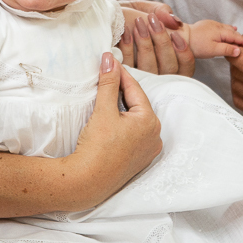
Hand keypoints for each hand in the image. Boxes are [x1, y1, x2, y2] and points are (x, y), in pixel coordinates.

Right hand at [72, 52, 162, 202]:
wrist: (87, 182)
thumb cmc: (97, 148)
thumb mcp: (103, 111)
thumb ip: (108, 83)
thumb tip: (109, 60)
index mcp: (150, 122)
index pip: (135, 89)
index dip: (120, 74)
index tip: (109, 62)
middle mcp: (155, 136)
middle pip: (137, 104)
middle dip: (122, 91)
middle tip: (107, 77)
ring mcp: (148, 149)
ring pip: (136, 119)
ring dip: (123, 108)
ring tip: (107, 97)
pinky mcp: (139, 159)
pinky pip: (134, 134)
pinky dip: (124, 124)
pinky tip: (111, 121)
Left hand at [117, 3, 193, 76]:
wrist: (105, 17)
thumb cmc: (130, 15)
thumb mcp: (148, 9)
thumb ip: (162, 12)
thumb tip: (175, 22)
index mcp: (169, 58)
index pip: (186, 67)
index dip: (184, 54)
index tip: (176, 34)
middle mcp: (157, 73)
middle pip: (169, 69)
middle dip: (162, 43)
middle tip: (152, 21)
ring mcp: (140, 77)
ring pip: (150, 70)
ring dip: (145, 44)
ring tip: (137, 23)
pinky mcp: (121, 76)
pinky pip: (128, 68)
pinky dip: (127, 49)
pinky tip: (124, 33)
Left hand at [182, 20, 242, 59]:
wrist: (182, 37)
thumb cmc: (196, 45)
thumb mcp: (213, 50)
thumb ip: (227, 49)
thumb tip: (239, 50)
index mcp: (220, 31)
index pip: (235, 37)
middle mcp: (217, 25)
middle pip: (232, 32)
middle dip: (239, 37)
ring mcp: (211, 24)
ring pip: (226, 28)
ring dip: (233, 33)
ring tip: (239, 36)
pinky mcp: (206, 24)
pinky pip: (220, 26)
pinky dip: (226, 29)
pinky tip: (228, 29)